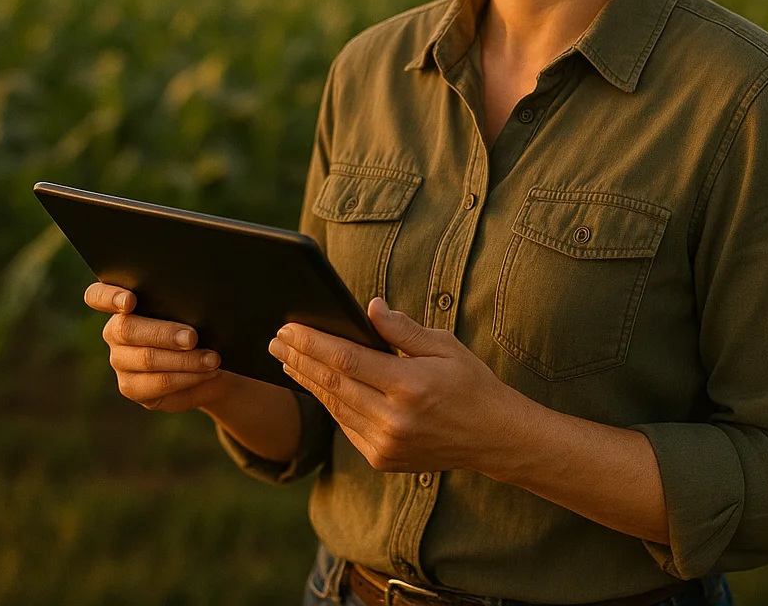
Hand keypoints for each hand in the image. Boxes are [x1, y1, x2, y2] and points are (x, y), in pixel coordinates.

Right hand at [84, 282, 228, 411]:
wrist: (214, 362)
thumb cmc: (206, 325)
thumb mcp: (198, 310)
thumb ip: (187, 304)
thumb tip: (197, 305)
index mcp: (124, 302)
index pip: (98, 295)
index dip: (109, 297)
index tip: (129, 301)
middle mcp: (116, 331)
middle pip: (127, 330)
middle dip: (164, 334)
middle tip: (193, 338)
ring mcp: (121, 360)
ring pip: (147, 359)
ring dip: (185, 360)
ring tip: (213, 359)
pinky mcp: (132, 387)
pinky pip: (157, 383)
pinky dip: (187, 377)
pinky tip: (207, 373)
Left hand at [268, 298, 517, 473]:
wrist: (493, 438)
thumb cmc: (471, 384)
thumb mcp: (444, 346)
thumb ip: (403, 330)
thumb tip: (370, 307)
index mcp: (410, 385)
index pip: (347, 359)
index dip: (313, 342)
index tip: (289, 327)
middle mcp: (393, 419)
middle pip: (332, 384)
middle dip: (299, 358)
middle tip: (275, 340)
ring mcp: (385, 444)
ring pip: (334, 406)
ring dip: (307, 380)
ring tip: (287, 359)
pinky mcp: (381, 459)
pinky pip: (346, 425)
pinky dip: (329, 403)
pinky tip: (316, 385)